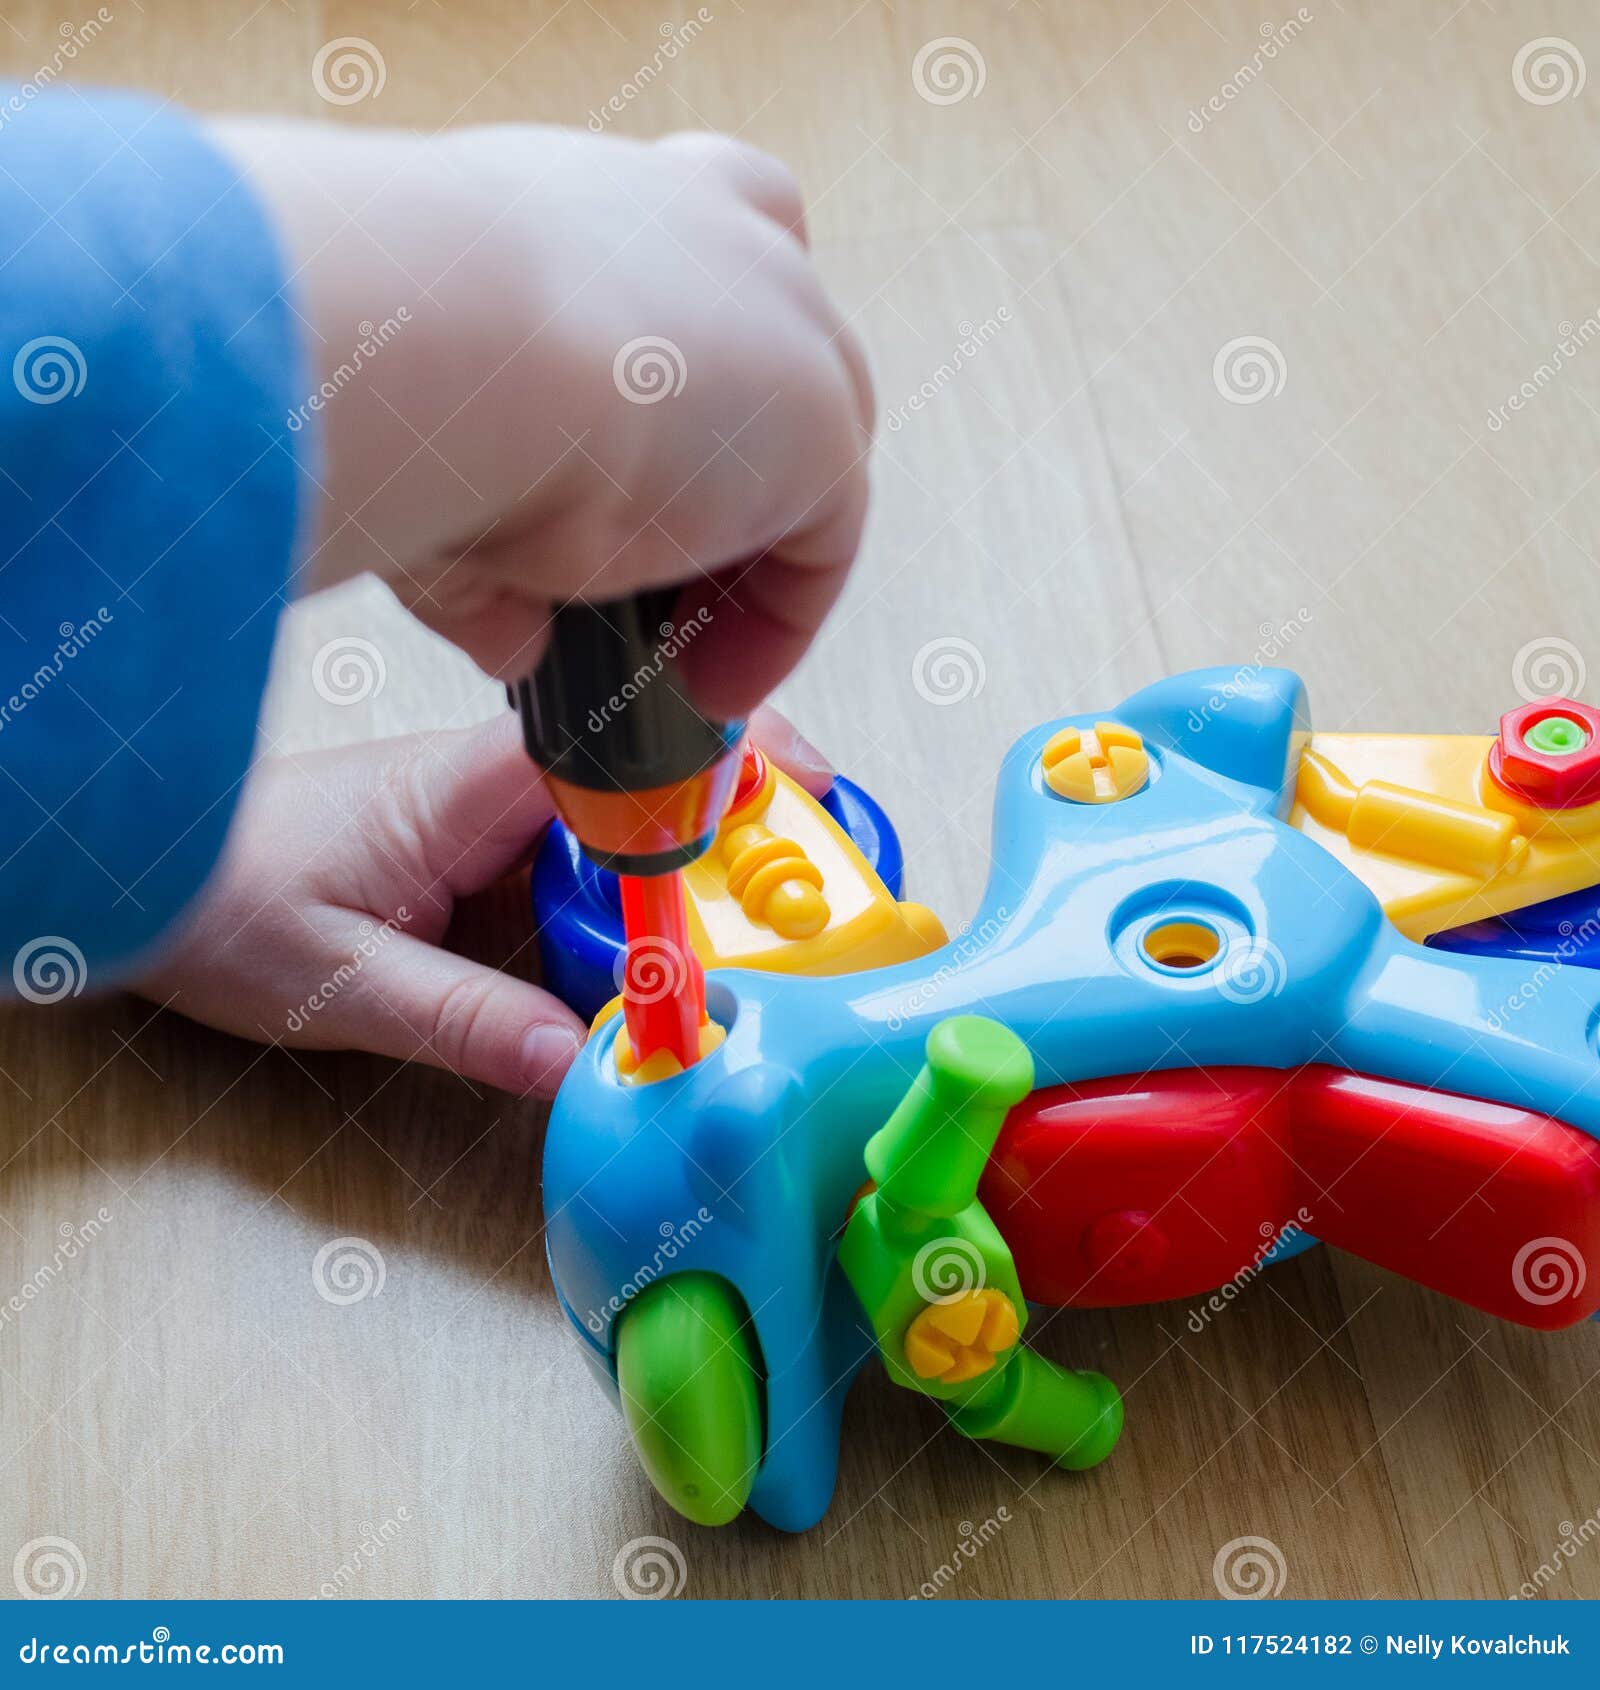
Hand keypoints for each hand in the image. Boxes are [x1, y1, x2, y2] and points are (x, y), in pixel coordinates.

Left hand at [132, 707, 832, 1096]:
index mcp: (468, 787)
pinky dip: (651, 904)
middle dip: (752, 822)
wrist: (147, 872)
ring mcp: (496, 815)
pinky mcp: (489, 850)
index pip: (629, 747)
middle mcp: (496, 786)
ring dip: (707, 870)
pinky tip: (676, 960)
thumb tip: (583, 1061)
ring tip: (775, 937)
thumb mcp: (338, 983)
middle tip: (823, 894)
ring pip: (635, 824)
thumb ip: (465, 1021)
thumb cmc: (215, 900)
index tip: (814, 801)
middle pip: (660, 777)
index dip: (733, 759)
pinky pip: (596, 865)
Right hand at [211, 120, 873, 716]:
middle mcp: (709, 229)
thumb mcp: (425, 446)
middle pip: (775, 353)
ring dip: (753, 553)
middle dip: (732, 471)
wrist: (429, 341)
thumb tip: (511, 636)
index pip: (693, 252)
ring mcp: (784, 319)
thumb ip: (484, 539)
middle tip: (664, 586)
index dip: (686, 367)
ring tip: (681, 653)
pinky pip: (823, 548)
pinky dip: (774, 626)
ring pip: (808, 451)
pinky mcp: (821, 424)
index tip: (642, 478)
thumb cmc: (385, 356)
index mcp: (604, 206)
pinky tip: (705, 683)